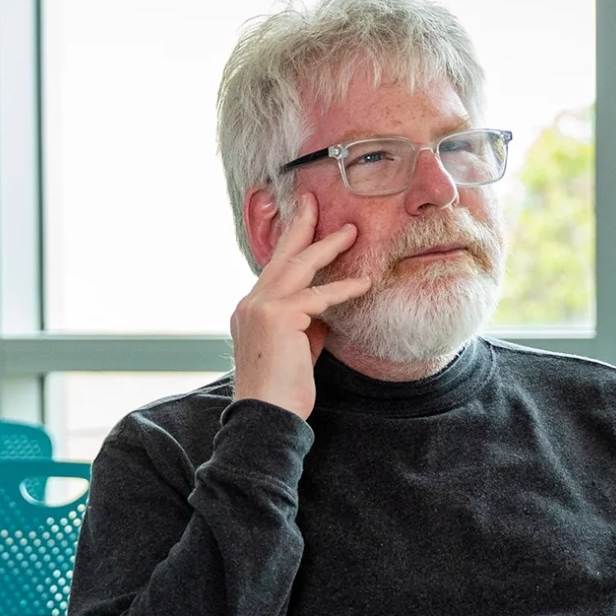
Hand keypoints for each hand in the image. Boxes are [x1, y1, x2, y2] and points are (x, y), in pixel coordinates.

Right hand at [228, 191, 370, 419]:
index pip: (274, 270)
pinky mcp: (279, 317)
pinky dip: (343, 289)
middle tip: (313, 201)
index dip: (290, 246)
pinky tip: (365, 283)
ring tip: (351, 232)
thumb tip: (328, 306)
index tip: (304, 224)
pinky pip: (318, 296)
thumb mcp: (296, 348)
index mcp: (250, 309)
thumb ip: (308, 322)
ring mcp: (261, 307)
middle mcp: (250, 303)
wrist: (267, 415)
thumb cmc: (282, 390)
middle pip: (281, 256)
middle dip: (300, 226)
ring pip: (298, 266)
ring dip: (328, 246)